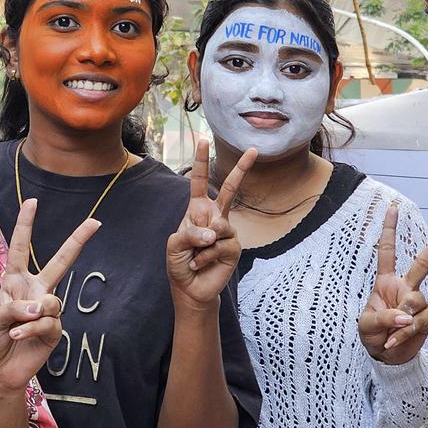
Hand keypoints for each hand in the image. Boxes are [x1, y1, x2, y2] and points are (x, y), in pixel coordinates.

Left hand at [0, 199, 100, 391]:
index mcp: (14, 281)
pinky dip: (30, 329)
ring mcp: (46, 311)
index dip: (25, 225)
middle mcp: (34, 291)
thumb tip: (40, 307)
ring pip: (51, 301)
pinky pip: (48, 323)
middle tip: (94, 223)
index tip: (32, 202)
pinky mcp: (54, 331)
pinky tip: (17, 336)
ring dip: (30, 314)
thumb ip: (10, 307)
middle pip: (60, 262)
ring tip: (14, 328)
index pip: (20, 248)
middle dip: (77, 241)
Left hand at [166, 139, 255, 310]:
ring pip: (218, 227)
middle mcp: (215, 216)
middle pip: (229, 189)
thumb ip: (189, 234)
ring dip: (200, 244)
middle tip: (253, 150)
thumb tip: (213, 233)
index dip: (200, 161)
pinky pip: (220, 246)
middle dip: (241, 169)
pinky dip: (205, 256)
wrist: (190, 287)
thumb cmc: (180, 262)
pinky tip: (199, 264)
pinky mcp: (234, 248)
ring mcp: (226, 231)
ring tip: (194, 255)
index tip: (203, 140)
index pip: (198, 181)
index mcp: (197, 209)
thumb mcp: (175, 244)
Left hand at [358, 204, 427, 364]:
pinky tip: (392, 342)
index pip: (387, 251)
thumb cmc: (372, 334)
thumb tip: (407, 316)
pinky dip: (402, 335)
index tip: (393, 207)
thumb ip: (384, 318)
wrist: (385, 355)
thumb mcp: (367, 325)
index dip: (389, 230)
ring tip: (388, 334)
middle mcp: (405, 287)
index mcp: (386, 281)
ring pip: (414, 303)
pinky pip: (416, 323)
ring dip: (399, 321)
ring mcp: (417, 303)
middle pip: (423, 263)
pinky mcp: (426, 318)